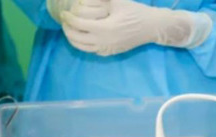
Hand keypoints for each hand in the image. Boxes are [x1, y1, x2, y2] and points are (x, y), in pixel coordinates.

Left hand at [61, 0, 211, 56]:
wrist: (152, 27)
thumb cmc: (136, 12)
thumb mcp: (117, 1)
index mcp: (104, 28)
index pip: (79, 24)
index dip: (68, 18)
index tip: (64, 13)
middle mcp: (104, 41)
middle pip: (77, 38)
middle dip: (67, 29)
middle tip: (65, 21)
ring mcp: (107, 49)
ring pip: (83, 48)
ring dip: (73, 39)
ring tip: (70, 30)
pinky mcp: (111, 52)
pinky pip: (92, 51)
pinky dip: (83, 45)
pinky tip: (82, 37)